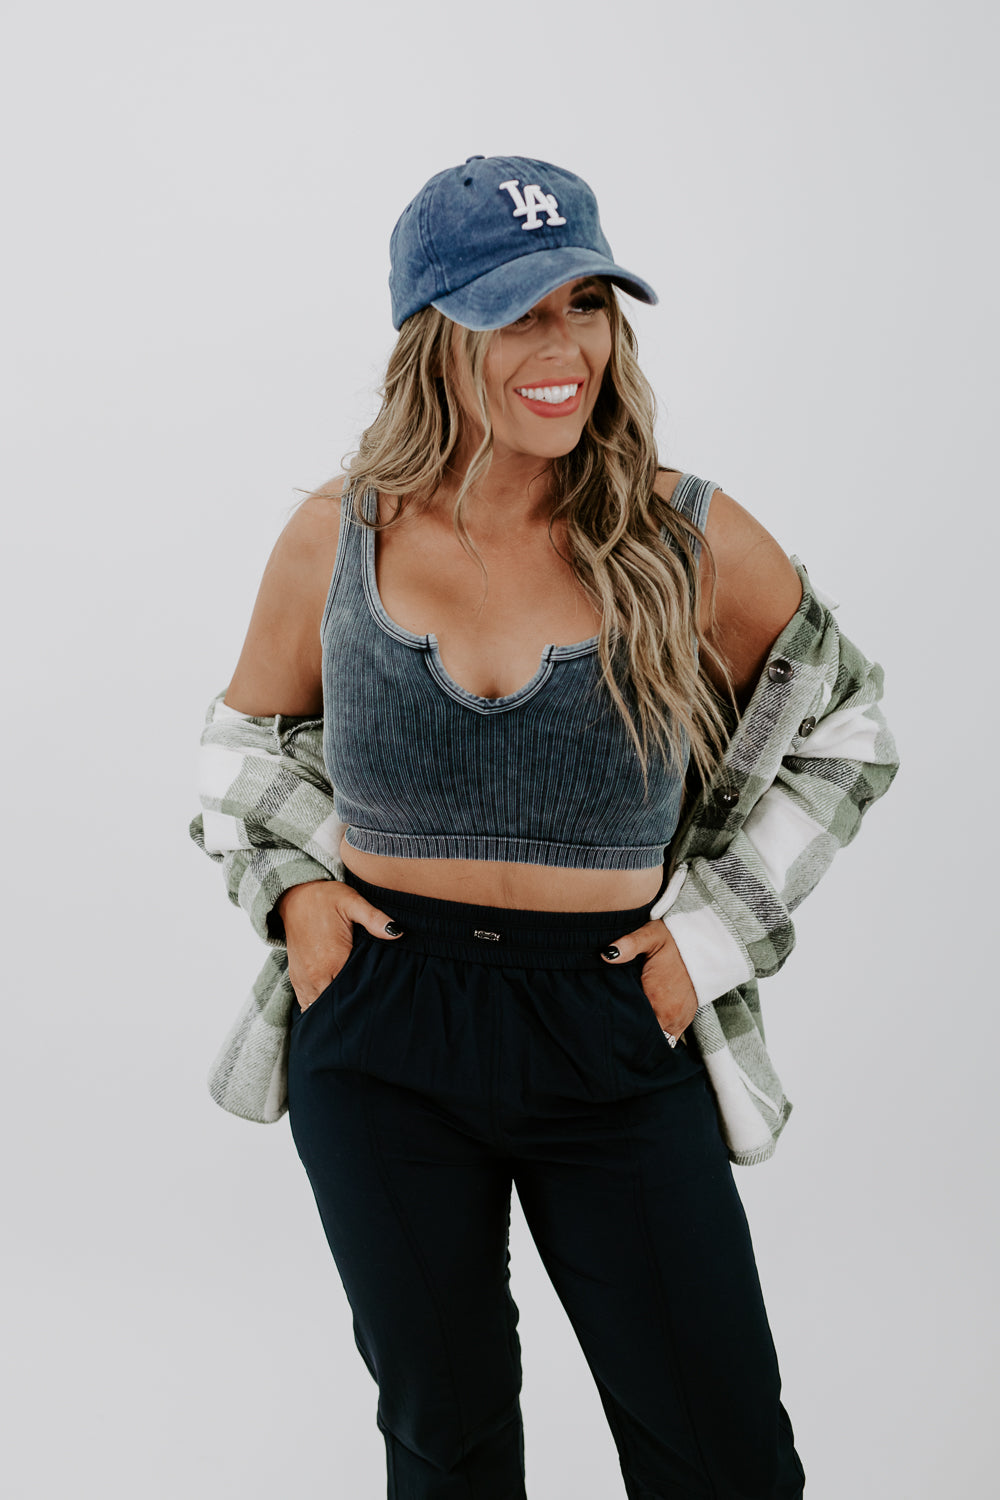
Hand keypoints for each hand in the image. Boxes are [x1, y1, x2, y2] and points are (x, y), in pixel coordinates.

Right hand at [276, 879, 403, 1009]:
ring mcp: (302, 979)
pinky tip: (331, 1003)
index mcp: (332, 960)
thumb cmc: (325, 898)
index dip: (363, 1000)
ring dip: (331, 1010)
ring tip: (350, 1008)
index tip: (376, 1000)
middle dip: (349, 1008)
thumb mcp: (352, 902)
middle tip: (367, 1009)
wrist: (294, 895)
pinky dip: (317, 1006)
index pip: (350, 994)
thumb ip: (374, 919)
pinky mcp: (295, 978)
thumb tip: (397, 932)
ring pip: (317, 1008)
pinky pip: (304, 1003)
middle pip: (334, 1006)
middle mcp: (315, 975)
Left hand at [600, 920, 698, 1042]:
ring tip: (630, 1026)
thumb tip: (607, 954)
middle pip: (642, 1035)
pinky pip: (670, 1038)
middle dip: (629, 1032)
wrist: (704, 945)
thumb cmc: (674, 940)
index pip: (631, 1024)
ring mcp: (679, 1020)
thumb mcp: (650, 936)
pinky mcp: (686, 1020)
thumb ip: (629, 945)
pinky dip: (659, 1035)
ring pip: (657, 1039)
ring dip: (645, 1034)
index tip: (606, 1020)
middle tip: (615, 1025)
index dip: (618, 1024)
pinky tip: (647, 1025)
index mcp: (656, 998)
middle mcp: (669, 1014)